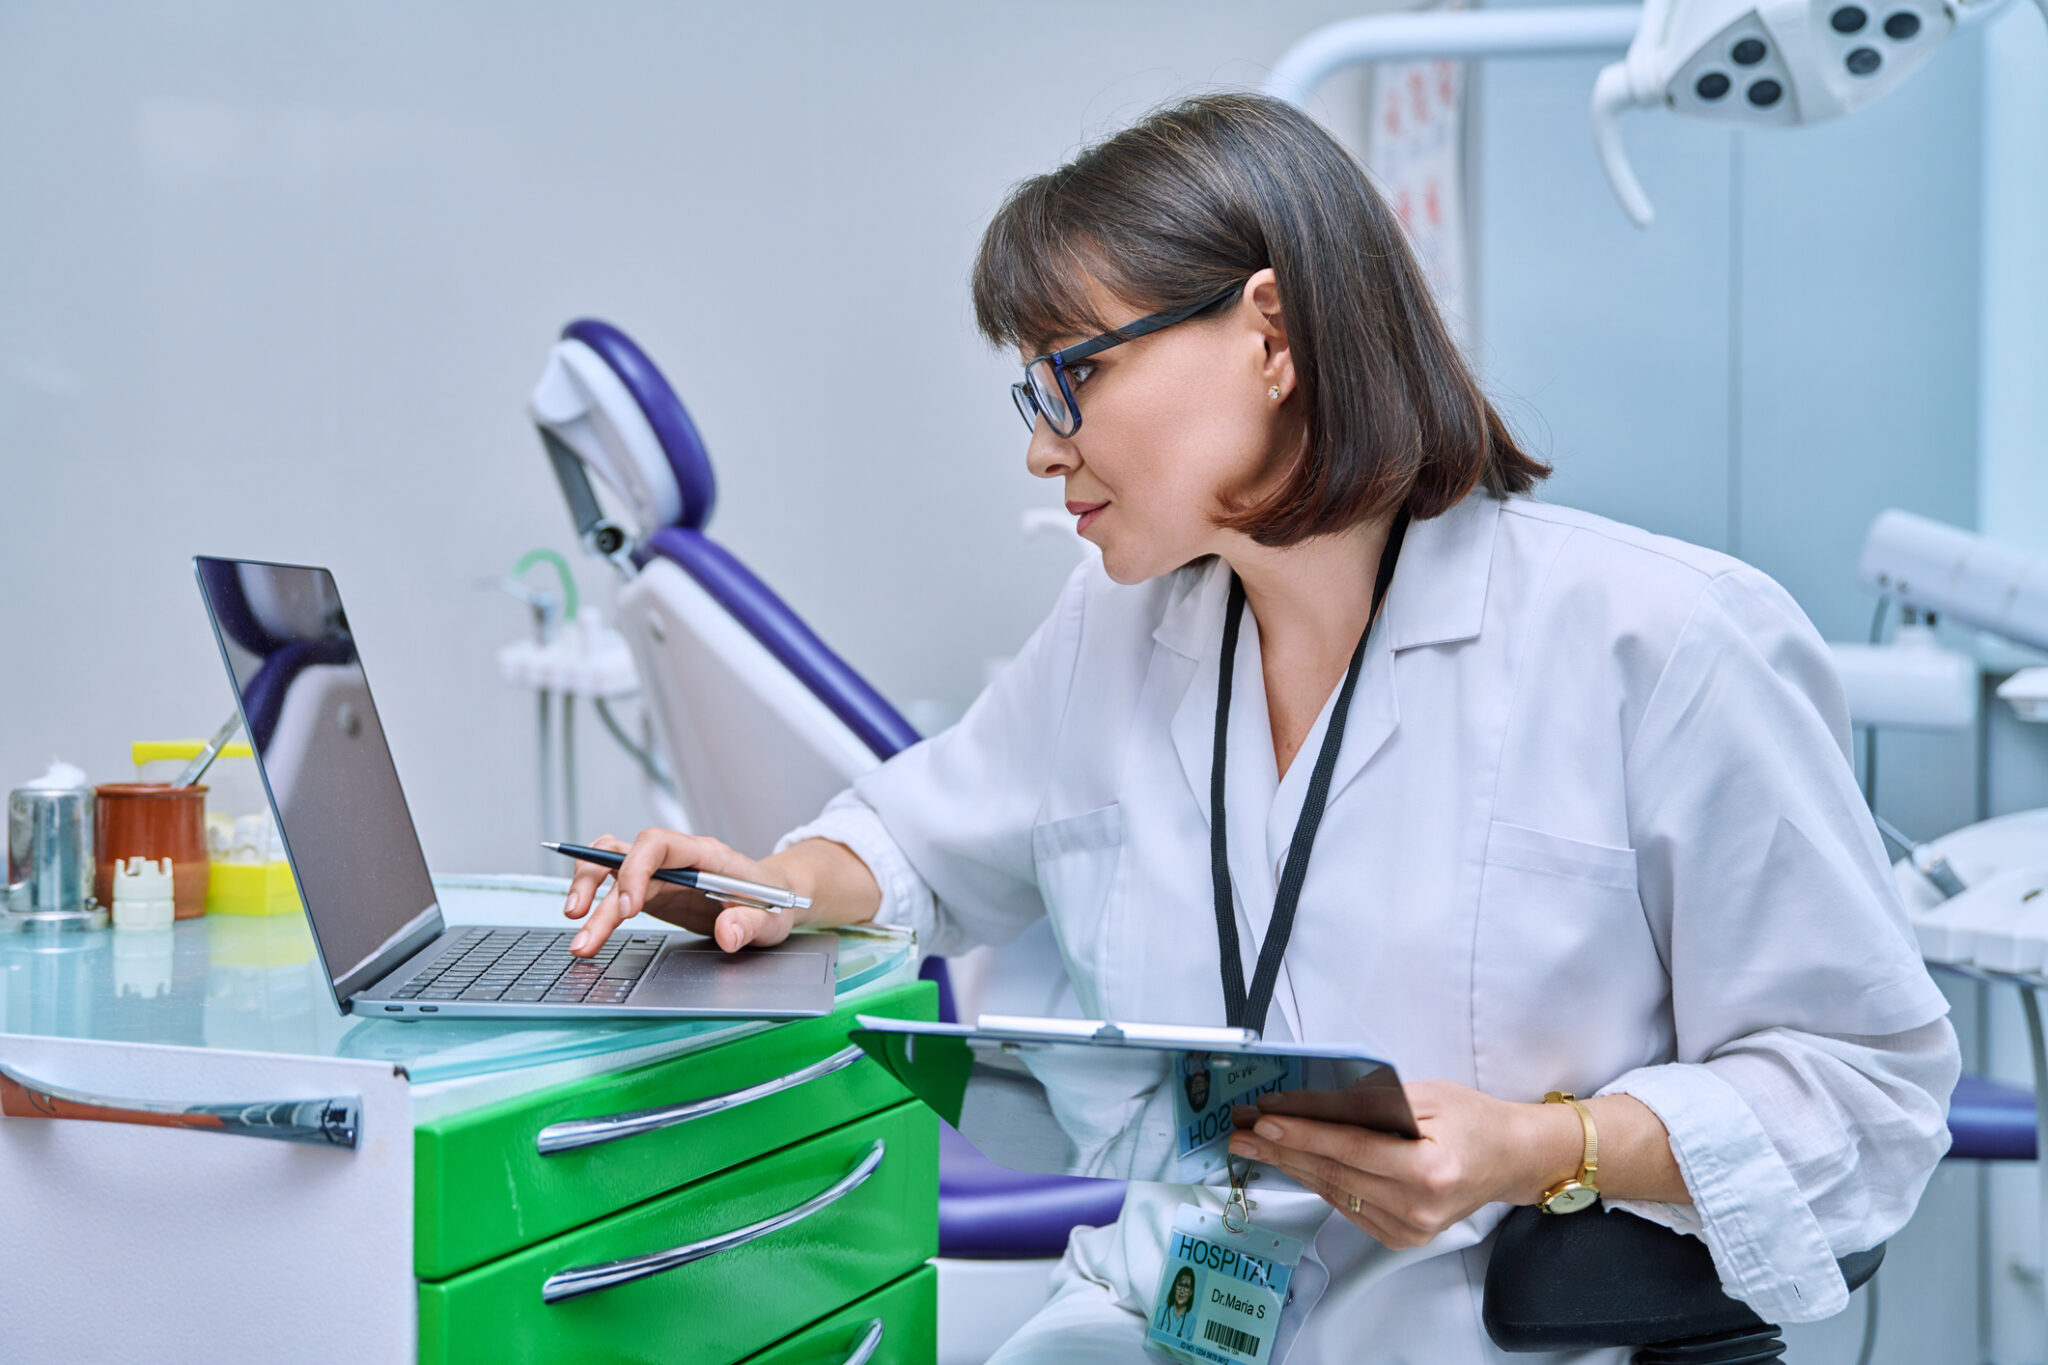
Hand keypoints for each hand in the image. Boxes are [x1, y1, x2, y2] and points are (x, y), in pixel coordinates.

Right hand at [561, 829, 802, 957]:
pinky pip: (614, 888)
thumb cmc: (773, 902)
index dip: (636, 869)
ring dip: (586, 893)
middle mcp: (676, 859)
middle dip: (593, 882)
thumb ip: (750, 924)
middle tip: (577, 918)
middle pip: (622, 854)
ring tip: (576, 935)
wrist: (774, 900)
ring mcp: (660, 874)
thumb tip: (727, 933)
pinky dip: (595, 904)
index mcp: (704, 854)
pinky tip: (585, 927)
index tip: (628, 908)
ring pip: (609, 867)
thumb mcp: (772, 919)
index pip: (657, 844)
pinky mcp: (651, 892)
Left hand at [1226, 1080, 1571, 1248]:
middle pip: (1335, 1173)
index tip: (1264, 1121)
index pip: (1350, 1149)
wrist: (1510, 1159)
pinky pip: (1348, 1205)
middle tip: (1242, 1133)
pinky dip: (1320, 1182)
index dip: (1303, 1135)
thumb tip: (1312, 1103)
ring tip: (1258, 1145)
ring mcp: (1410, 1228)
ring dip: (1293, 1167)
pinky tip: (1296, 1163)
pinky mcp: (1402, 1236)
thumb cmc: (1474, 1120)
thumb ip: (1370, 1103)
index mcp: (1429, 1171)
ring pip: (1335, 1192)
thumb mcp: (1426, 1096)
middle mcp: (1418, 1208)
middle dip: (1283, 1150)